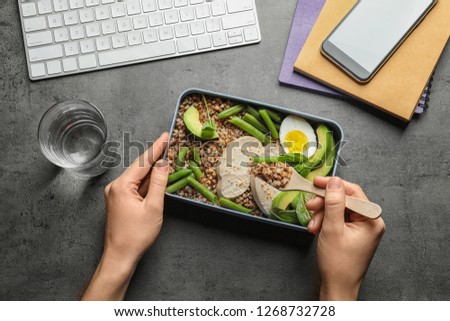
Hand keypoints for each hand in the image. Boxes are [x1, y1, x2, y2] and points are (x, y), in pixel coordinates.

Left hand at [82, 132, 168, 299]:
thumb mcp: (153, 207)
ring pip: (137, 177)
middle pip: (139, 168)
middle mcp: (115, 186)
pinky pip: (134, 186)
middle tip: (167, 143)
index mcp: (121, 186)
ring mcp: (115, 194)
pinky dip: (146, 181)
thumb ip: (159, 183)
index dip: (156, 148)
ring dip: (151, 170)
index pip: (143, 162)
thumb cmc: (136, 235)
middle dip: (154, 156)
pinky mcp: (118, 201)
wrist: (120, 255)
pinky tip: (156, 177)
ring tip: (165, 157)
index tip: (165, 136)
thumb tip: (163, 164)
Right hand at [306, 177, 385, 300]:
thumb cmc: (338, 264)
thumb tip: (335, 181)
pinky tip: (317, 229)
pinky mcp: (353, 233)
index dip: (333, 185)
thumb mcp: (333, 229)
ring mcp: (361, 228)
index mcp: (372, 220)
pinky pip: (338, 219)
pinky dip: (325, 222)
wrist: (338, 286)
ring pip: (338, 209)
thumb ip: (334, 203)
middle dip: (325, 204)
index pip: (353, 192)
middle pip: (344, 200)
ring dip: (322, 214)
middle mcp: (370, 222)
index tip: (316, 182)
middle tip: (310, 206)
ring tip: (313, 226)